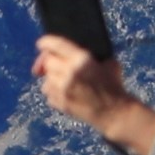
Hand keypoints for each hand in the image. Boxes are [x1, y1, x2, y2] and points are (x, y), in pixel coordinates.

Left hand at [32, 36, 154, 154]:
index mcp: (82, 59)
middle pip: (47, 62)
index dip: (45, 42)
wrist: (114, 112)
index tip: (41, 44)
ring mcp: (62, 89)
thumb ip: (90, 56)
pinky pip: (48, 93)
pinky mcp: (59, 102)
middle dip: (50, 62)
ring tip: (66, 82)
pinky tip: (67, 94)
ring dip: (52, 79)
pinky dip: (54, 93)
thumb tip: (72, 51)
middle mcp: (69, 72)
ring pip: (46, 79)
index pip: (54, 44)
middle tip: (55, 64)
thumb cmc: (113, 86)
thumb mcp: (108, 63)